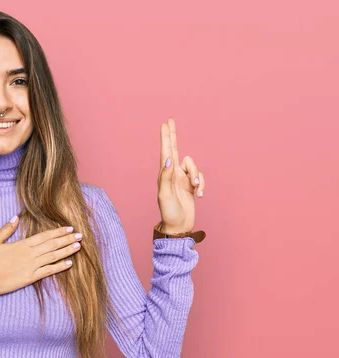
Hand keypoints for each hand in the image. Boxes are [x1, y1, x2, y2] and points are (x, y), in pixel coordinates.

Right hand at [0, 216, 82, 295]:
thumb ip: (6, 229)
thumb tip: (15, 217)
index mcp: (22, 244)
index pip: (45, 236)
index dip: (58, 232)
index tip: (69, 228)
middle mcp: (29, 254)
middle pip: (52, 245)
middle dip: (67, 239)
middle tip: (80, 235)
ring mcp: (31, 266)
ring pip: (53, 257)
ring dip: (67, 251)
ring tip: (78, 246)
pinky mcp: (30, 278)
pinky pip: (48, 271)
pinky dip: (59, 267)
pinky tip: (69, 264)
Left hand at [157, 118, 205, 233]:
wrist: (178, 226)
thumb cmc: (169, 212)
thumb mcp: (165, 194)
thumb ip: (166, 176)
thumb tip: (168, 158)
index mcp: (165, 174)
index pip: (166, 151)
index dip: (166, 137)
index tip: (165, 123)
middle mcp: (173, 173)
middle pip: (175, 150)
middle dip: (173, 136)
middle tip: (170, 121)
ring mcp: (182, 178)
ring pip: (193, 166)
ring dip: (197, 176)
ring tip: (196, 188)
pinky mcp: (191, 185)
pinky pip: (200, 177)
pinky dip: (202, 184)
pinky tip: (199, 195)